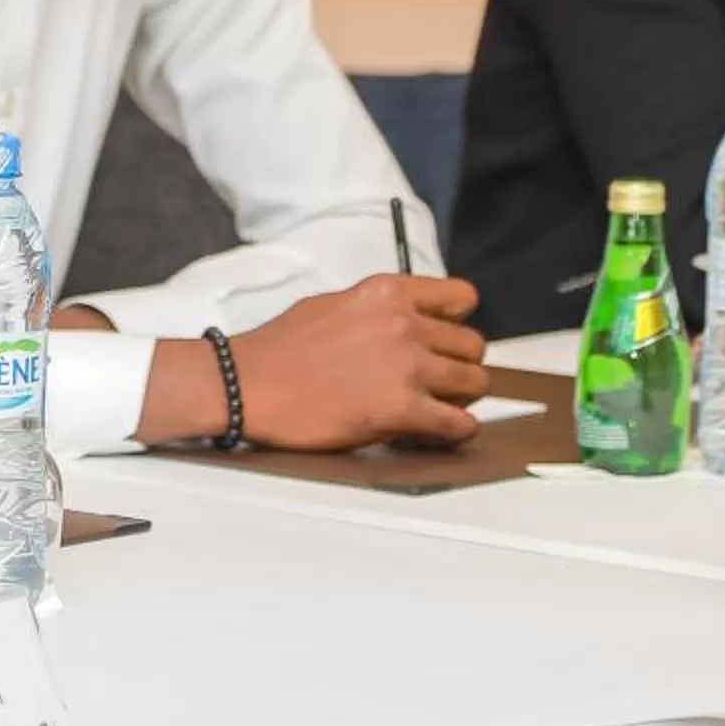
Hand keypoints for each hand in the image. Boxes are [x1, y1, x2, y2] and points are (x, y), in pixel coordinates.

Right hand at [228, 275, 489, 450]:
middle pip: (473, 344)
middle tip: (439, 381)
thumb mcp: (333, 304)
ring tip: (436, 408)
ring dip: (460, 398)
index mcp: (387, 292)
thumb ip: (377, 310)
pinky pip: (459, 424)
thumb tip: (404, 322)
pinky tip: (434, 432)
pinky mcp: (403, 410)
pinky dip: (454, 431)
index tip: (445, 337)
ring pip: (475, 381)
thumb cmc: (280, 348)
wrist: (249, 384)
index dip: (457, 322)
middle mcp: (404, 324)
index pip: (461, 298)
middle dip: (460, 364)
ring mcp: (407, 367)